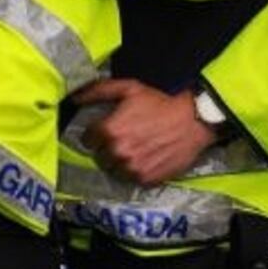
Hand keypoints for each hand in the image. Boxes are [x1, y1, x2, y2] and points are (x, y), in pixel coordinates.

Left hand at [76, 80, 215, 186]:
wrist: (192, 121)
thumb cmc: (159, 103)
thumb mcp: (128, 89)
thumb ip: (97, 91)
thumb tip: (74, 97)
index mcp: (109, 131)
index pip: (87, 140)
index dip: (95, 134)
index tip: (105, 131)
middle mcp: (117, 152)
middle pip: (99, 156)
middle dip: (106, 148)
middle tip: (122, 139)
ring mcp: (131, 168)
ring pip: (113, 170)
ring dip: (118, 162)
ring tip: (132, 150)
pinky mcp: (146, 179)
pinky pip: (130, 179)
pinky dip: (134, 171)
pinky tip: (144, 158)